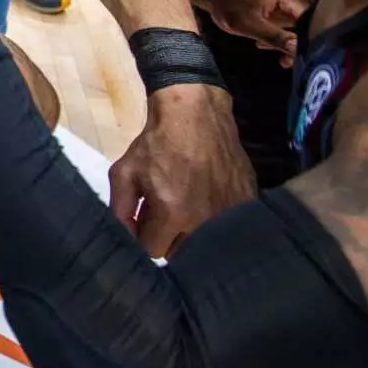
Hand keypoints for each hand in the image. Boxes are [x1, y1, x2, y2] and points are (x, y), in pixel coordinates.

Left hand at [108, 84, 255, 255]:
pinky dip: (216, 220)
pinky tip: (207, 200)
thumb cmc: (157, 143)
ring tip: (185, 206)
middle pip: (180, 252)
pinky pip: (228, 228)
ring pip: (205, 243)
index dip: (144, 237)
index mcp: (173, 214)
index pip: (153, 250)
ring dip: (192, 232)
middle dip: (167, 237)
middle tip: (164, 213)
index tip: (144, 222)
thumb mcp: (125, 172)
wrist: (196, 115)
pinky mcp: (248, 204)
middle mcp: (205, 221)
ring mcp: (231, 214)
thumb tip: (125, 237)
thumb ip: (120, 209)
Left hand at [201, 0, 308, 65]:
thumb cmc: (230, 8)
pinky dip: (287, 41)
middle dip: (302, 46)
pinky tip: (270, 47)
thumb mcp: (249, 25)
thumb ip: (276, 37)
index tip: (301, 58)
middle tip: (286, 60)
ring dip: (292, 45)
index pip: (315, 20)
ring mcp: (296, 2)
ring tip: (278, 56)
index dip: (311, 40)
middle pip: (314, 25)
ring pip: (307, 30)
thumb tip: (299, 49)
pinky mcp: (291, 10)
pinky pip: (299, 29)